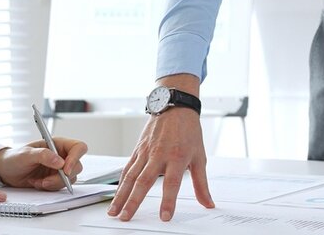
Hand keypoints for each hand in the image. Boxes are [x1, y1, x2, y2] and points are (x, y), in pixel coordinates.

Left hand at [0, 137, 86, 189]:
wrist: (5, 171)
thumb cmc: (14, 158)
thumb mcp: (26, 154)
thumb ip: (43, 155)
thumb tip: (59, 161)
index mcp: (58, 144)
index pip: (78, 147)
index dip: (76, 158)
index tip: (65, 169)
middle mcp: (62, 156)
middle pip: (77, 166)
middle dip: (62, 177)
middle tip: (47, 180)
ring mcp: (59, 169)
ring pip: (70, 178)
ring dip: (54, 183)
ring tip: (39, 181)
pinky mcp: (55, 179)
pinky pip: (60, 186)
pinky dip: (49, 187)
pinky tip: (37, 183)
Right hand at [108, 74, 213, 221]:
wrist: (175, 106)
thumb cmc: (189, 131)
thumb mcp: (200, 157)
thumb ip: (201, 183)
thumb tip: (208, 203)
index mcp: (177, 157)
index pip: (172, 183)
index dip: (168, 200)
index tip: (165, 216)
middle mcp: (159, 155)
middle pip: (144, 181)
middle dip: (134, 201)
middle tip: (126, 217)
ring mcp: (145, 152)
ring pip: (130, 176)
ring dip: (120, 196)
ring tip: (114, 212)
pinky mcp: (137, 150)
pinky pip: (127, 169)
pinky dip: (120, 183)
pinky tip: (115, 196)